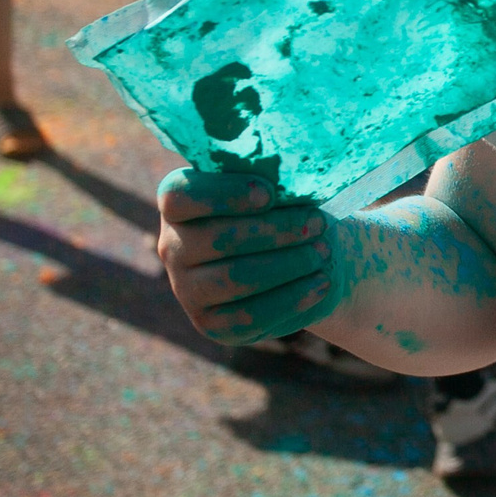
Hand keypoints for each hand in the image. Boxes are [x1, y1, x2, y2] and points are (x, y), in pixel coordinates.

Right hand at [156, 168, 338, 343]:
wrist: (289, 259)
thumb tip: (286, 172)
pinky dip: (292, 298)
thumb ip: (266, 173)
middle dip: (276, 230)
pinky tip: (322, 282)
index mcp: (177, 205)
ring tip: (323, 251)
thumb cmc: (277, 209)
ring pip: (235, 278)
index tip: (269, 193)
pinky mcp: (211, 324)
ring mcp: (187, 291)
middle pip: (218, 239)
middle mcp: (172, 248)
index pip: (180, 196)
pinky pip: (250, 316)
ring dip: (288, 264)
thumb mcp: (268, 185)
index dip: (223, 194)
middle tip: (317, 223)